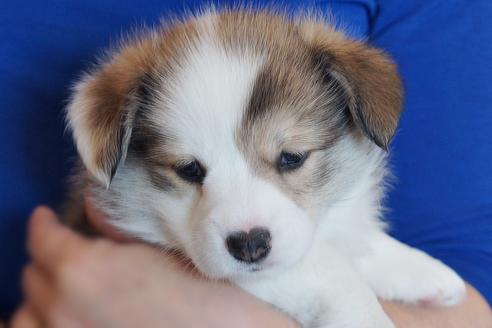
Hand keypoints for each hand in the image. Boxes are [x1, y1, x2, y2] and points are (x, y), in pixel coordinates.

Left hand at [11, 206, 296, 327]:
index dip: (44, 223)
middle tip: (65, 248)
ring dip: (41, 296)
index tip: (47, 218)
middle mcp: (62, 309)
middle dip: (47, 256)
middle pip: (33, 275)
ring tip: (60, 288)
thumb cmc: (202, 295)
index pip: (43, 238)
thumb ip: (115, 230)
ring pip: (26, 315)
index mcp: (83, 270)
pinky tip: (61, 318)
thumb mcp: (158, 250)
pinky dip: (43, 324)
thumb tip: (91, 209)